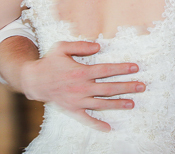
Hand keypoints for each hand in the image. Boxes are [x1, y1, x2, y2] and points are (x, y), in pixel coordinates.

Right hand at [20, 41, 144, 131]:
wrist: (33, 80)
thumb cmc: (50, 62)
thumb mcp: (62, 47)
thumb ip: (81, 46)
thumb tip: (98, 47)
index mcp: (81, 72)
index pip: (106, 70)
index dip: (122, 69)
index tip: (135, 68)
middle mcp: (81, 87)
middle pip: (108, 88)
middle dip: (126, 87)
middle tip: (141, 87)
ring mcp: (77, 100)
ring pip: (101, 104)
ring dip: (117, 104)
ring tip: (132, 104)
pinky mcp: (72, 109)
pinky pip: (86, 119)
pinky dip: (96, 124)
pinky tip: (108, 128)